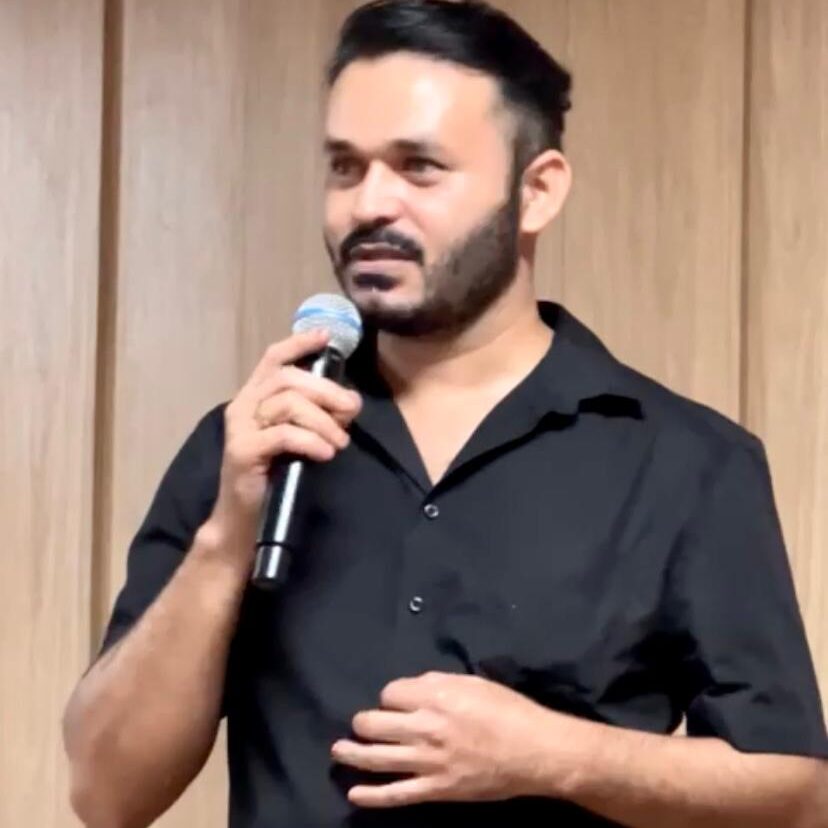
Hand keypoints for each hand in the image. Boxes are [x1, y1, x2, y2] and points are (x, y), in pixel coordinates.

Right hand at [207, 328, 361, 551]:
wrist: (243, 518)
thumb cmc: (271, 475)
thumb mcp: (295, 437)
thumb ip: (313, 415)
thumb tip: (349, 401)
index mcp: (254, 397)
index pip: (273, 359)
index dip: (299, 344)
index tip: (326, 337)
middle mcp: (243, 406)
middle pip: (288, 379)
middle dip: (326, 391)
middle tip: (351, 410)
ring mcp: (240, 428)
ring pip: (287, 404)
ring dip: (323, 421)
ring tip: (340, 442)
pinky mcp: (243, 451)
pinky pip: (284, 435)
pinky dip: (311, 441)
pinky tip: (326, 453)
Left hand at [331, 671, 583, 807]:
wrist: (535, 752)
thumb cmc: (509, 711)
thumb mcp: (475, 682)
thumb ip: (440, 682)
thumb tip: (415, 687)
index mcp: (437, 696)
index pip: (391, 693)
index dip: (391, 696)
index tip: (397, 701)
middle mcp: (426, 727)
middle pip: (375, 722)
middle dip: (364, 721)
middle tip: (363, 723)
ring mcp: (428, 761)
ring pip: (377, 758)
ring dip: (353, 753)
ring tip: (338, 750)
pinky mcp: (436, 789)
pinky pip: (397, 794)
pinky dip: (372, 796)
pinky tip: (354, 793)